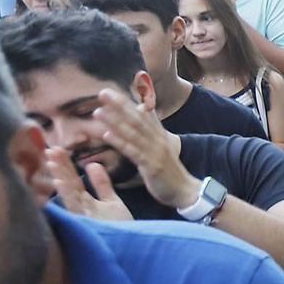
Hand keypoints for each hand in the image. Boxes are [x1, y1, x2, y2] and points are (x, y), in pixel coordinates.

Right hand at [44, 147, 131, 221]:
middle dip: (59, 168)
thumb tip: (92, 164)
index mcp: (86, 204)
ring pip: (69, 195)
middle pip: (68, 185)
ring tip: (49, 162)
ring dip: (59, 178)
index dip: (66, 165)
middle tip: (50, 149)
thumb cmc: (121, 227)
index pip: (73, 181)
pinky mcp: (87, 224)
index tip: (57, 149)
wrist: (133, 248)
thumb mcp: (111, 202)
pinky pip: (76, 208)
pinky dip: (67, 195)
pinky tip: (59, 182)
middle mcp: (82, 210)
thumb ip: (101, 184)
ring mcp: (84, 218)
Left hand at [94, 88, 200, 208]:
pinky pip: (134, 152)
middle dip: (119, 106)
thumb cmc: (170, 171)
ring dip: (115, 122)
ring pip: (133, 134)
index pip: (141, 115)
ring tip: (98, 112)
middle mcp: (157, 140)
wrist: (186, 190)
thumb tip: (142, 116)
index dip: (125, 102)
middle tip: (102, 93)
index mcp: (158, 135)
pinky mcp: (153, 166)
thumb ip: (151, 132)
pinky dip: (120, 143)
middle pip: (137, 120)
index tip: (109, 92)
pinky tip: (107, 135)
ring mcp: (155, 152)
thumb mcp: (161, 148)